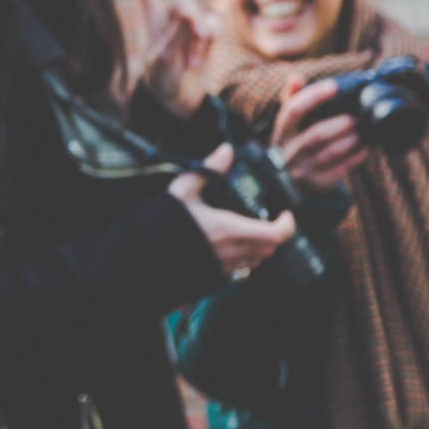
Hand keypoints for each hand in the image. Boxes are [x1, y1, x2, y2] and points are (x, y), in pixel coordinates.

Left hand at [136, 0, 217, 118]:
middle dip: (190, 18)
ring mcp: (189, 27)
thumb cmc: (160, 80)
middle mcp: (170, 19)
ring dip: (200, 40)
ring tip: (189, 60)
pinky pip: (214, 27)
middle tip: (193, 34)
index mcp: (150, 20)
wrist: (176, 101)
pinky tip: (198, 59)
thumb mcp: (162, 60)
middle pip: (184, 2)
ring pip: (202, 17)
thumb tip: (188, 14)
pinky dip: (209, 43)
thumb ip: (175, 35)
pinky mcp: (205, 37)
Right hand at [170, 144, 297, 277]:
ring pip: (256, 261)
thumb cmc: (162, 226)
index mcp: (230, 230)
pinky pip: (239, 270)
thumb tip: (226, 151)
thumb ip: (208, 170)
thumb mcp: (183, 191)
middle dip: (273, 234)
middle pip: (269, 248)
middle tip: (268, 220)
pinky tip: (226, 247)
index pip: (275, 234)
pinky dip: (242, 258)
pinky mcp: (214, 278)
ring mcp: (224, 269)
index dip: (287, 225)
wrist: (140, 259)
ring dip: (258, 248)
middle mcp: (232, 253)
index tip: (285, 215)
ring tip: (248, 233)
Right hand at [271, 74, 368, 194]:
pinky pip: (341, 169)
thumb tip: (295, 78)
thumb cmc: (293, 146)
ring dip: (350, 140)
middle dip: (339, 124)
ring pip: (331, 153)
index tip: (333, 86)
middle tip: (355, 117)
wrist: (287, 185)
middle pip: (315, 134)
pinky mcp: (317, 183)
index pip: (292, 111)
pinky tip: (363, 148)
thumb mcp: (287, 127)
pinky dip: (355, 156)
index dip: (313, 97)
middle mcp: (288, 152)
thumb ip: (292, 100)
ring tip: (361, 133)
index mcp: (281, 133)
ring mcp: (303, 170)